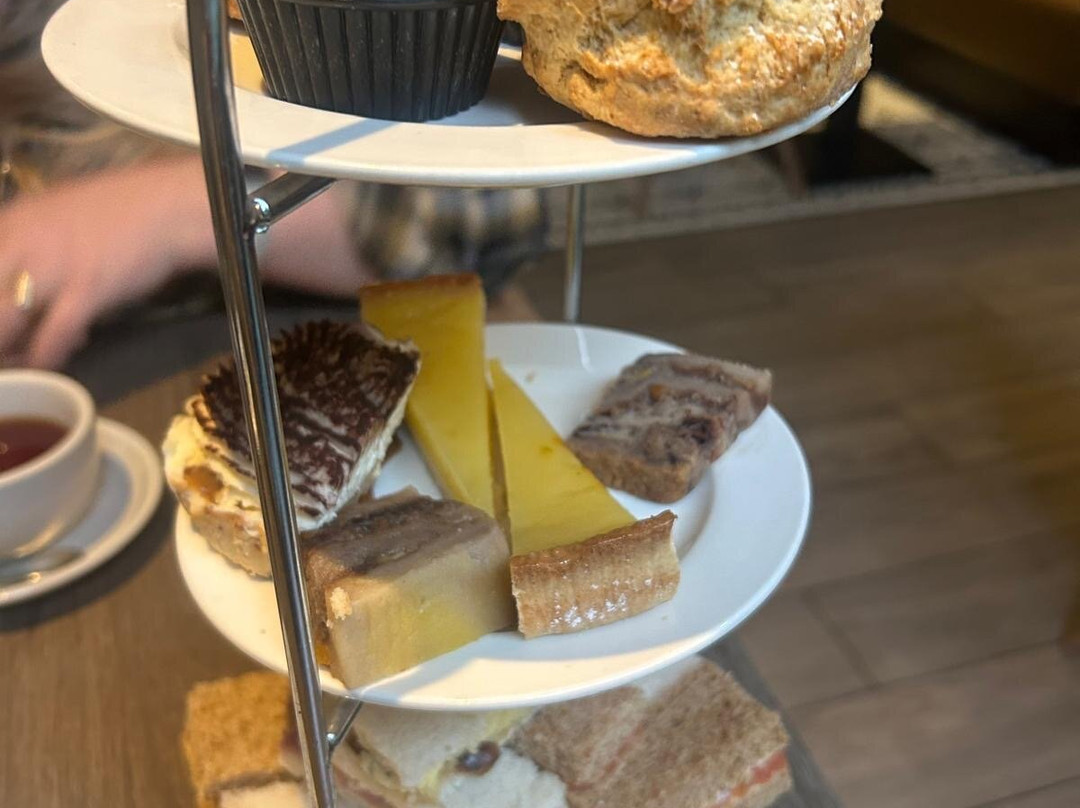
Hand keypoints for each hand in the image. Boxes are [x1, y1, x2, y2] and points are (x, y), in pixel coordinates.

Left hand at [0, 157, 214, 368]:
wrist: (166, 207)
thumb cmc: (117, 210)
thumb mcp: (55, 214)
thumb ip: (29, 241)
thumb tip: (19, 277)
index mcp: (9, 223)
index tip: (2, 319)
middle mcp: (20, 244)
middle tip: (6, 350)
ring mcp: (53, 269)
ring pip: (4, 323)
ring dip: (10, 352)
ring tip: (22, 362)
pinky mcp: (86, 291)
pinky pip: (52, 336)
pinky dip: (45, 357)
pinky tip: (48, 363)